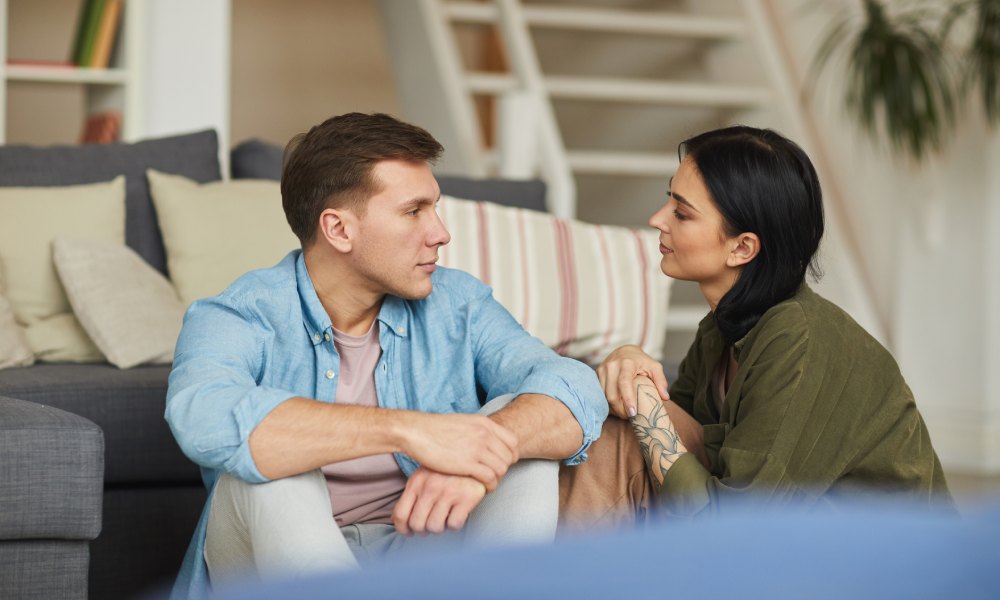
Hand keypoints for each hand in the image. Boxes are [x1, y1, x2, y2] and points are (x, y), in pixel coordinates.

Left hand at [392, 467, 486, 535]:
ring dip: (440, 528)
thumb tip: (398, 521)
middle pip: (417, 525)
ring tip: (445, 518)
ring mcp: (448, 492)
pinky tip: (457, 515)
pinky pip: (454, 524)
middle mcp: (430, 487)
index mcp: (416, 482)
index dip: (403, 529)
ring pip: (435, 527)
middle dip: (423, 530)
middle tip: (431, 525)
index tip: (410, 532)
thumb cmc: (447, 471)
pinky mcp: (466, 498)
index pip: (400, 515)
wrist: (475, 457)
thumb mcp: (424, 476)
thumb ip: (412, 495)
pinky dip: (455, 525)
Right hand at [400, 412, 517, 491]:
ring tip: (487, 483)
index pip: (512, 441)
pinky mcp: (468, 463)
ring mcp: (477, 448)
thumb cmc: (435, 429)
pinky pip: (490, 478)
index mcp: (484, 423)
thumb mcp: (463, 422)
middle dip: (503, 468)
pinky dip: (489, 485)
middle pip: (509, 456)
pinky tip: (482, 488)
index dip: (510, 454)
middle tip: (493, 475)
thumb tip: (485, 438)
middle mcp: (485, 434)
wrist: (417, 432)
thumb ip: (477, 430)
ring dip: (497, 478)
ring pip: (501, 468)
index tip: (501, 462)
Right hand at [596, 345, 669, 418]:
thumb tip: (665, 397)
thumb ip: (661, 381)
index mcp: (626, 363)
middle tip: (630, 417)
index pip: (624, 383)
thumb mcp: (654, 366)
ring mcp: (602, 370)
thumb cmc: (641, 361)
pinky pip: (600, 394)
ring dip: (613, 408)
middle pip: (611, 393)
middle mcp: (611, 366)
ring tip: (624, 413)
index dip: (628, 399)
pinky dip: (608, 403)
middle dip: (620, 409)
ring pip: (604, 396)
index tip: (633, 414)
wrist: (624, 351)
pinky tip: (616, 407)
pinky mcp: (597, 374)